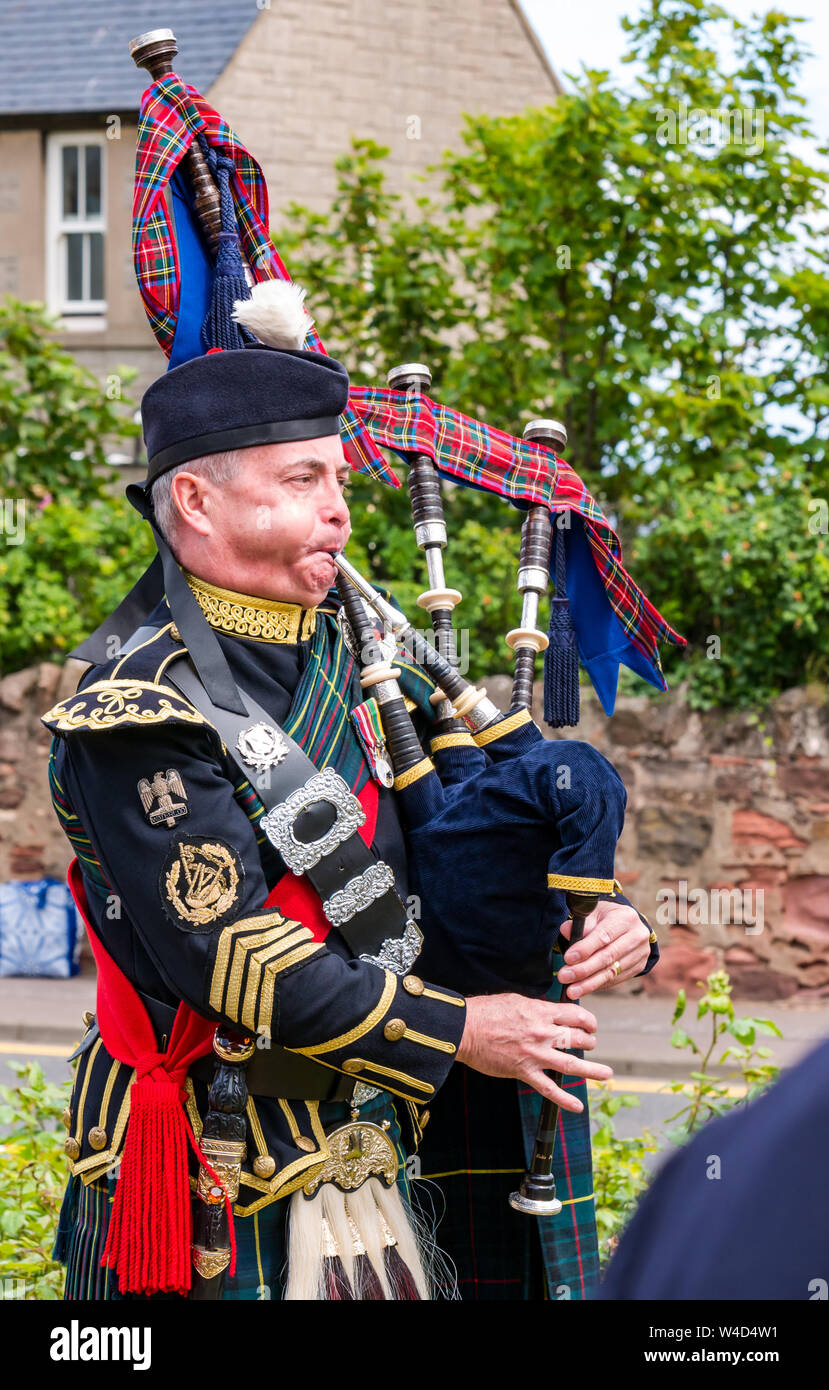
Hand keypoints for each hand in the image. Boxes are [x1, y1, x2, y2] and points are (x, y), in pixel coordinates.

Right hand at [456, 993, 612, 1111]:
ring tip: (606, 1075)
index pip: (575, 1016)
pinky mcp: (524, 1072)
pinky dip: (564, 1099)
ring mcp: (535, 1054)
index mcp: (541, 1012)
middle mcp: (542, 1033)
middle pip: (577, 1039)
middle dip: (589, 1042)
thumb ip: (536, 1008)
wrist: (464, 1029)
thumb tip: (548, 1010)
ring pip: (571, 1064)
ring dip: (592, 1070)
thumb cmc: (486, 1011)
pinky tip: (577, 1106)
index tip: (590, 1025)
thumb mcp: (516, 1000)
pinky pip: (548, 1089)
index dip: (588, 1021)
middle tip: (592, 1044)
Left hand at [557, 900, 650, 998]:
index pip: (604, 935)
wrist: (628, 925)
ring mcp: (641, 953)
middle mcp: (637, 935)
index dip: (585, 949)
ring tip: (572, 990)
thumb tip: (566, 931)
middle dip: (584, 969)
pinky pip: (616, 980)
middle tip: (564, 977)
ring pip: (612, 972)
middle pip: (608, 956)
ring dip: (589, 983)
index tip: (568, 959)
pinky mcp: (639, 967)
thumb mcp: (594, 913)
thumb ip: (580, 924)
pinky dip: (598, 985)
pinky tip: (583, 988)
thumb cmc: (606, 918)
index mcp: (626, 917)